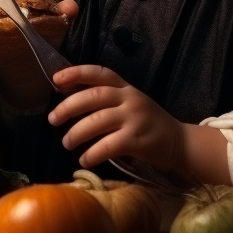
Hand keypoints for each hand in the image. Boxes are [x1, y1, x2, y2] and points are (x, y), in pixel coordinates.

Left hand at [47, 63, 183, 171]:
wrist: (180, 143)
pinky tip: (84, 160)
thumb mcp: (129, 103)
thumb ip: (105, 100)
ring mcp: (134, 119)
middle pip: (93, 96)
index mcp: (125, 87)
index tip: (56, 79)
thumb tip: (68, 100)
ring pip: (97, 121)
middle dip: (68, 107)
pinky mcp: (137, 140)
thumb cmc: (147, 123)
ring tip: (66, 143)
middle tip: (52, 119)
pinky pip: (108, 145)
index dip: (76, 73)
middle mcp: (129, 99)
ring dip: (76, 133)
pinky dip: (93, 154)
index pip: (99, 72)